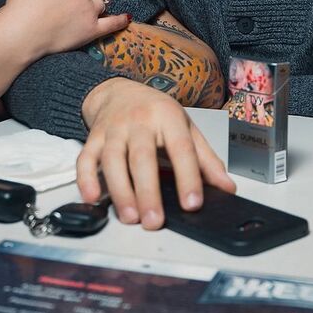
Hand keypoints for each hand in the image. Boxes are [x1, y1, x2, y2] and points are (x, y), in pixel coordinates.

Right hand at [3, 0, 129, 58]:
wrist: (21, 32)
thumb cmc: (20, 6)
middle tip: (65, 8)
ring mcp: (89, 10)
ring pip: (102, 2)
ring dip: (98, 3)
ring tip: (92, 9)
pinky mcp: (93, 30)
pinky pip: (112, 23)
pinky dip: (121, 20)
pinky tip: (127, 17)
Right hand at [76, 78, 234, 229]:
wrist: (119, 91)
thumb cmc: (157, 112)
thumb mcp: (186, 128)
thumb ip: (206, 159)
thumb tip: (227, 188)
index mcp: (168, 117)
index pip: (181, 148)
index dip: (187, 177)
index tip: (192, 204)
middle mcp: (139, 121)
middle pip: (142, 157)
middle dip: (147, 192)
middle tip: (154, 222)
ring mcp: (114, 129)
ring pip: (113, 160)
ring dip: (120, 191)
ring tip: (130, 217)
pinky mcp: (93, 138)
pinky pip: (85, 158)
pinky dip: (86, 179)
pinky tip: (93, 198)